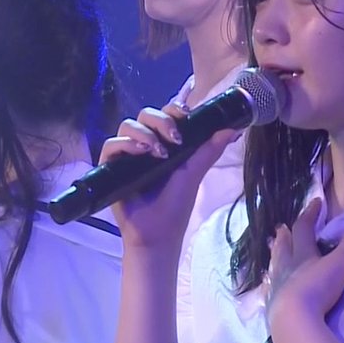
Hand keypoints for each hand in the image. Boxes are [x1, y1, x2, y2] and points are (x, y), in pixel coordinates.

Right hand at [98, 102, 238, 252]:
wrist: (157, 234)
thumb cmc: (175, 206)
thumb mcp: (194, 173)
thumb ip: (210, 150)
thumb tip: (234, 129)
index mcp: (164, 143)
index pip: (165, 114)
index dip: (174, 108)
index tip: (185, 113)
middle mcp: (144, 145)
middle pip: (145, 115)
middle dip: (160, 119)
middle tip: (175, 136)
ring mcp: (126, 155)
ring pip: (127, 125)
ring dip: (144, 132)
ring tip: (157, 150)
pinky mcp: (110, 167)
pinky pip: (111, 145)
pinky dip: (126, 144)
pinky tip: (140, 153)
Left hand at [266, 199, 343, 330]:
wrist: (294, 320)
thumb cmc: (318, 288)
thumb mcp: (340, 263)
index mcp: (302, 254)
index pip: (304, 228)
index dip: (310, 214)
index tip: (316, 202)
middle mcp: (286, 267)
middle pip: (283, 246)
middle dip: (285, 235)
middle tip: (282, 226)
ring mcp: (277, 286)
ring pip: (274, 265)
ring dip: (275, 254)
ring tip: (272, 248)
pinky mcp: (273, 305)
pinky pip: (269, 290)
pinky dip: (269, 283)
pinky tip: (267, 284)